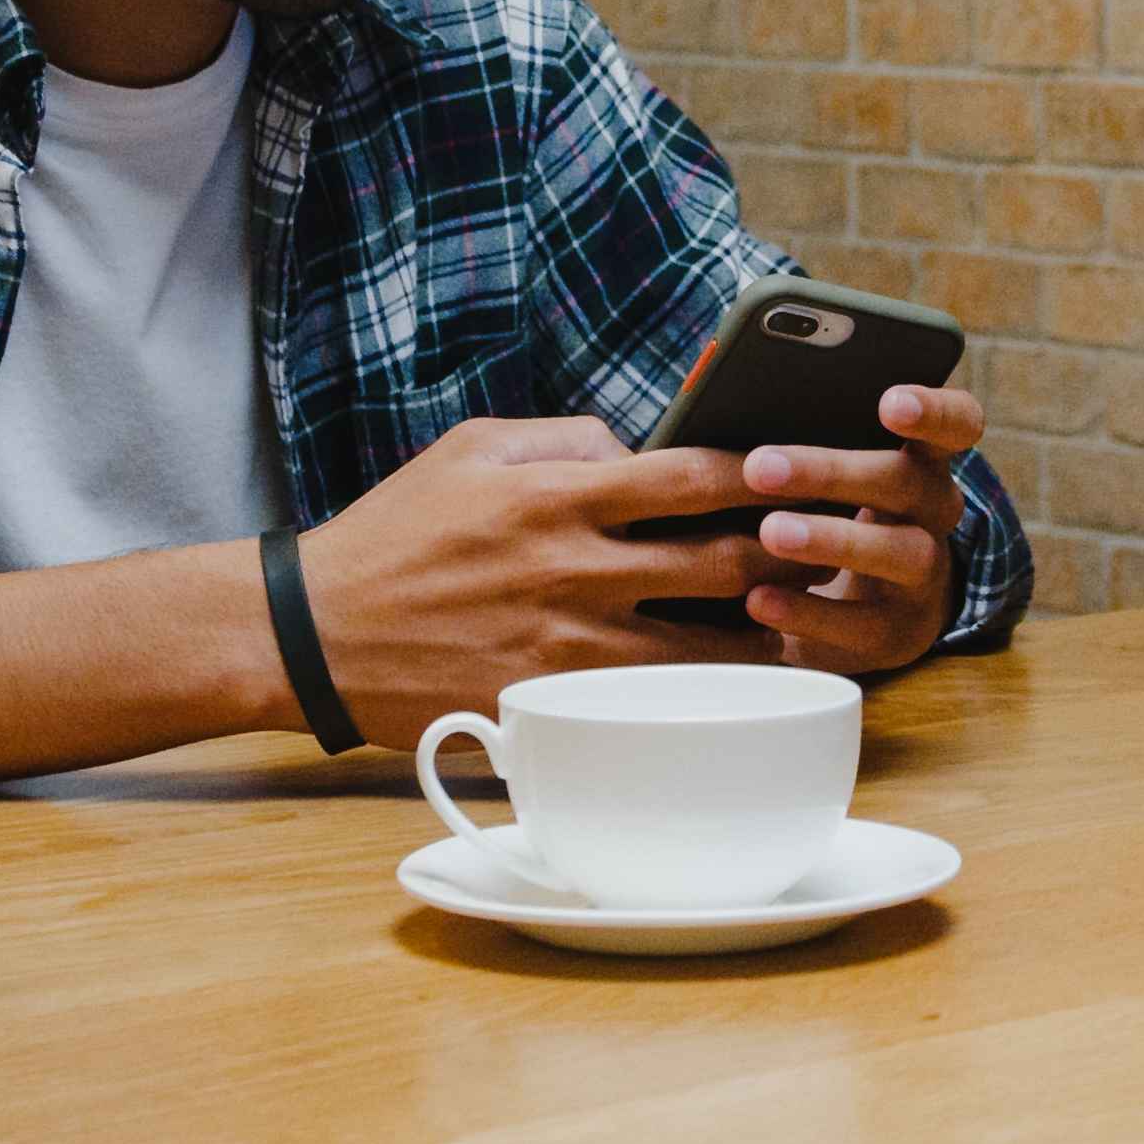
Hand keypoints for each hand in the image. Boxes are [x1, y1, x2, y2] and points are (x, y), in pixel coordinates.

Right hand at [293, 415, 782, 738]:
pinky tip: (734, 689)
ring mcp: (568, 647)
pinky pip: (650, 703)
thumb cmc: (397, 533)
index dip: (761, 475)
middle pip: (723, 563)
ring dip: (765, 636)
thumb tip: (638, 445)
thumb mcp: (471, 450)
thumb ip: (565, 438)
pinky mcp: (553, 705)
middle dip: (788, 556)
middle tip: (827, 552)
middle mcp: (575, 571)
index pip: (693, 477)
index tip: (795, 475)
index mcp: (558, 497)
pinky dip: (700, 695)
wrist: (316, 632)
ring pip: (707, 649)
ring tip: (801, 624)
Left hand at [738, 379, 987, 673]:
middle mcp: (935, 512)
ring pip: (899, 553)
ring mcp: (925, 575)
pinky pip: (861, 624)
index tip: (890, 403)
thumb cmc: (832, 512)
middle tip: (762, 467)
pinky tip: (760, 599)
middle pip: (905, 481)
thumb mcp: (834, 476)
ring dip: (832, 540)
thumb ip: (807, 441)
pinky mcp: (898, 633)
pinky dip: (808, 611)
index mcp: (923, 459)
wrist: (867, 607)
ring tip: (771, 533)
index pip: (957, 423)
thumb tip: (729, 411)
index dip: (933, 411)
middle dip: (833, 472)